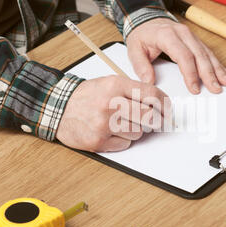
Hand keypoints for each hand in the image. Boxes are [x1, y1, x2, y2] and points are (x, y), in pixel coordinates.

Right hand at [56, 76, 170, 151]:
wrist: (58, 108)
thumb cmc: (85, 96)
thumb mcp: (108, 83)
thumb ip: (132, 90)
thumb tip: (158, 103)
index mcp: (115, 85)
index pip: (151, 94)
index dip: (164, 103)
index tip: (167, 108)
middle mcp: (110, 104)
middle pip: (149, 116)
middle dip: (155, 119)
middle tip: (155, 120)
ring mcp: (104, 124)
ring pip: (139, 132)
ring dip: (135, 129)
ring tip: (121, 123)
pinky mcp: (99, 141)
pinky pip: (125, 143)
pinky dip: (123, 139)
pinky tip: (112, 132)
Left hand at [126, 18, 225, 94]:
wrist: (145, 19)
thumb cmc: (142, 34)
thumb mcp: (134, 49)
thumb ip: (140, 66)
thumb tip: (149, 81)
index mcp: (168, 35)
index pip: (183, 56)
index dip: (190, 73)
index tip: (194, 87)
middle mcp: (183, 34)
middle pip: (200, 55)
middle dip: (209, 74)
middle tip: (215, 88)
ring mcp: (191, 36)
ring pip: (207, 53)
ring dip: (217, 69)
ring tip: (225, 82)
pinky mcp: (195, 39)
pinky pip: (208, 51)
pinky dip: (216, 63)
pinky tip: (223, 72)